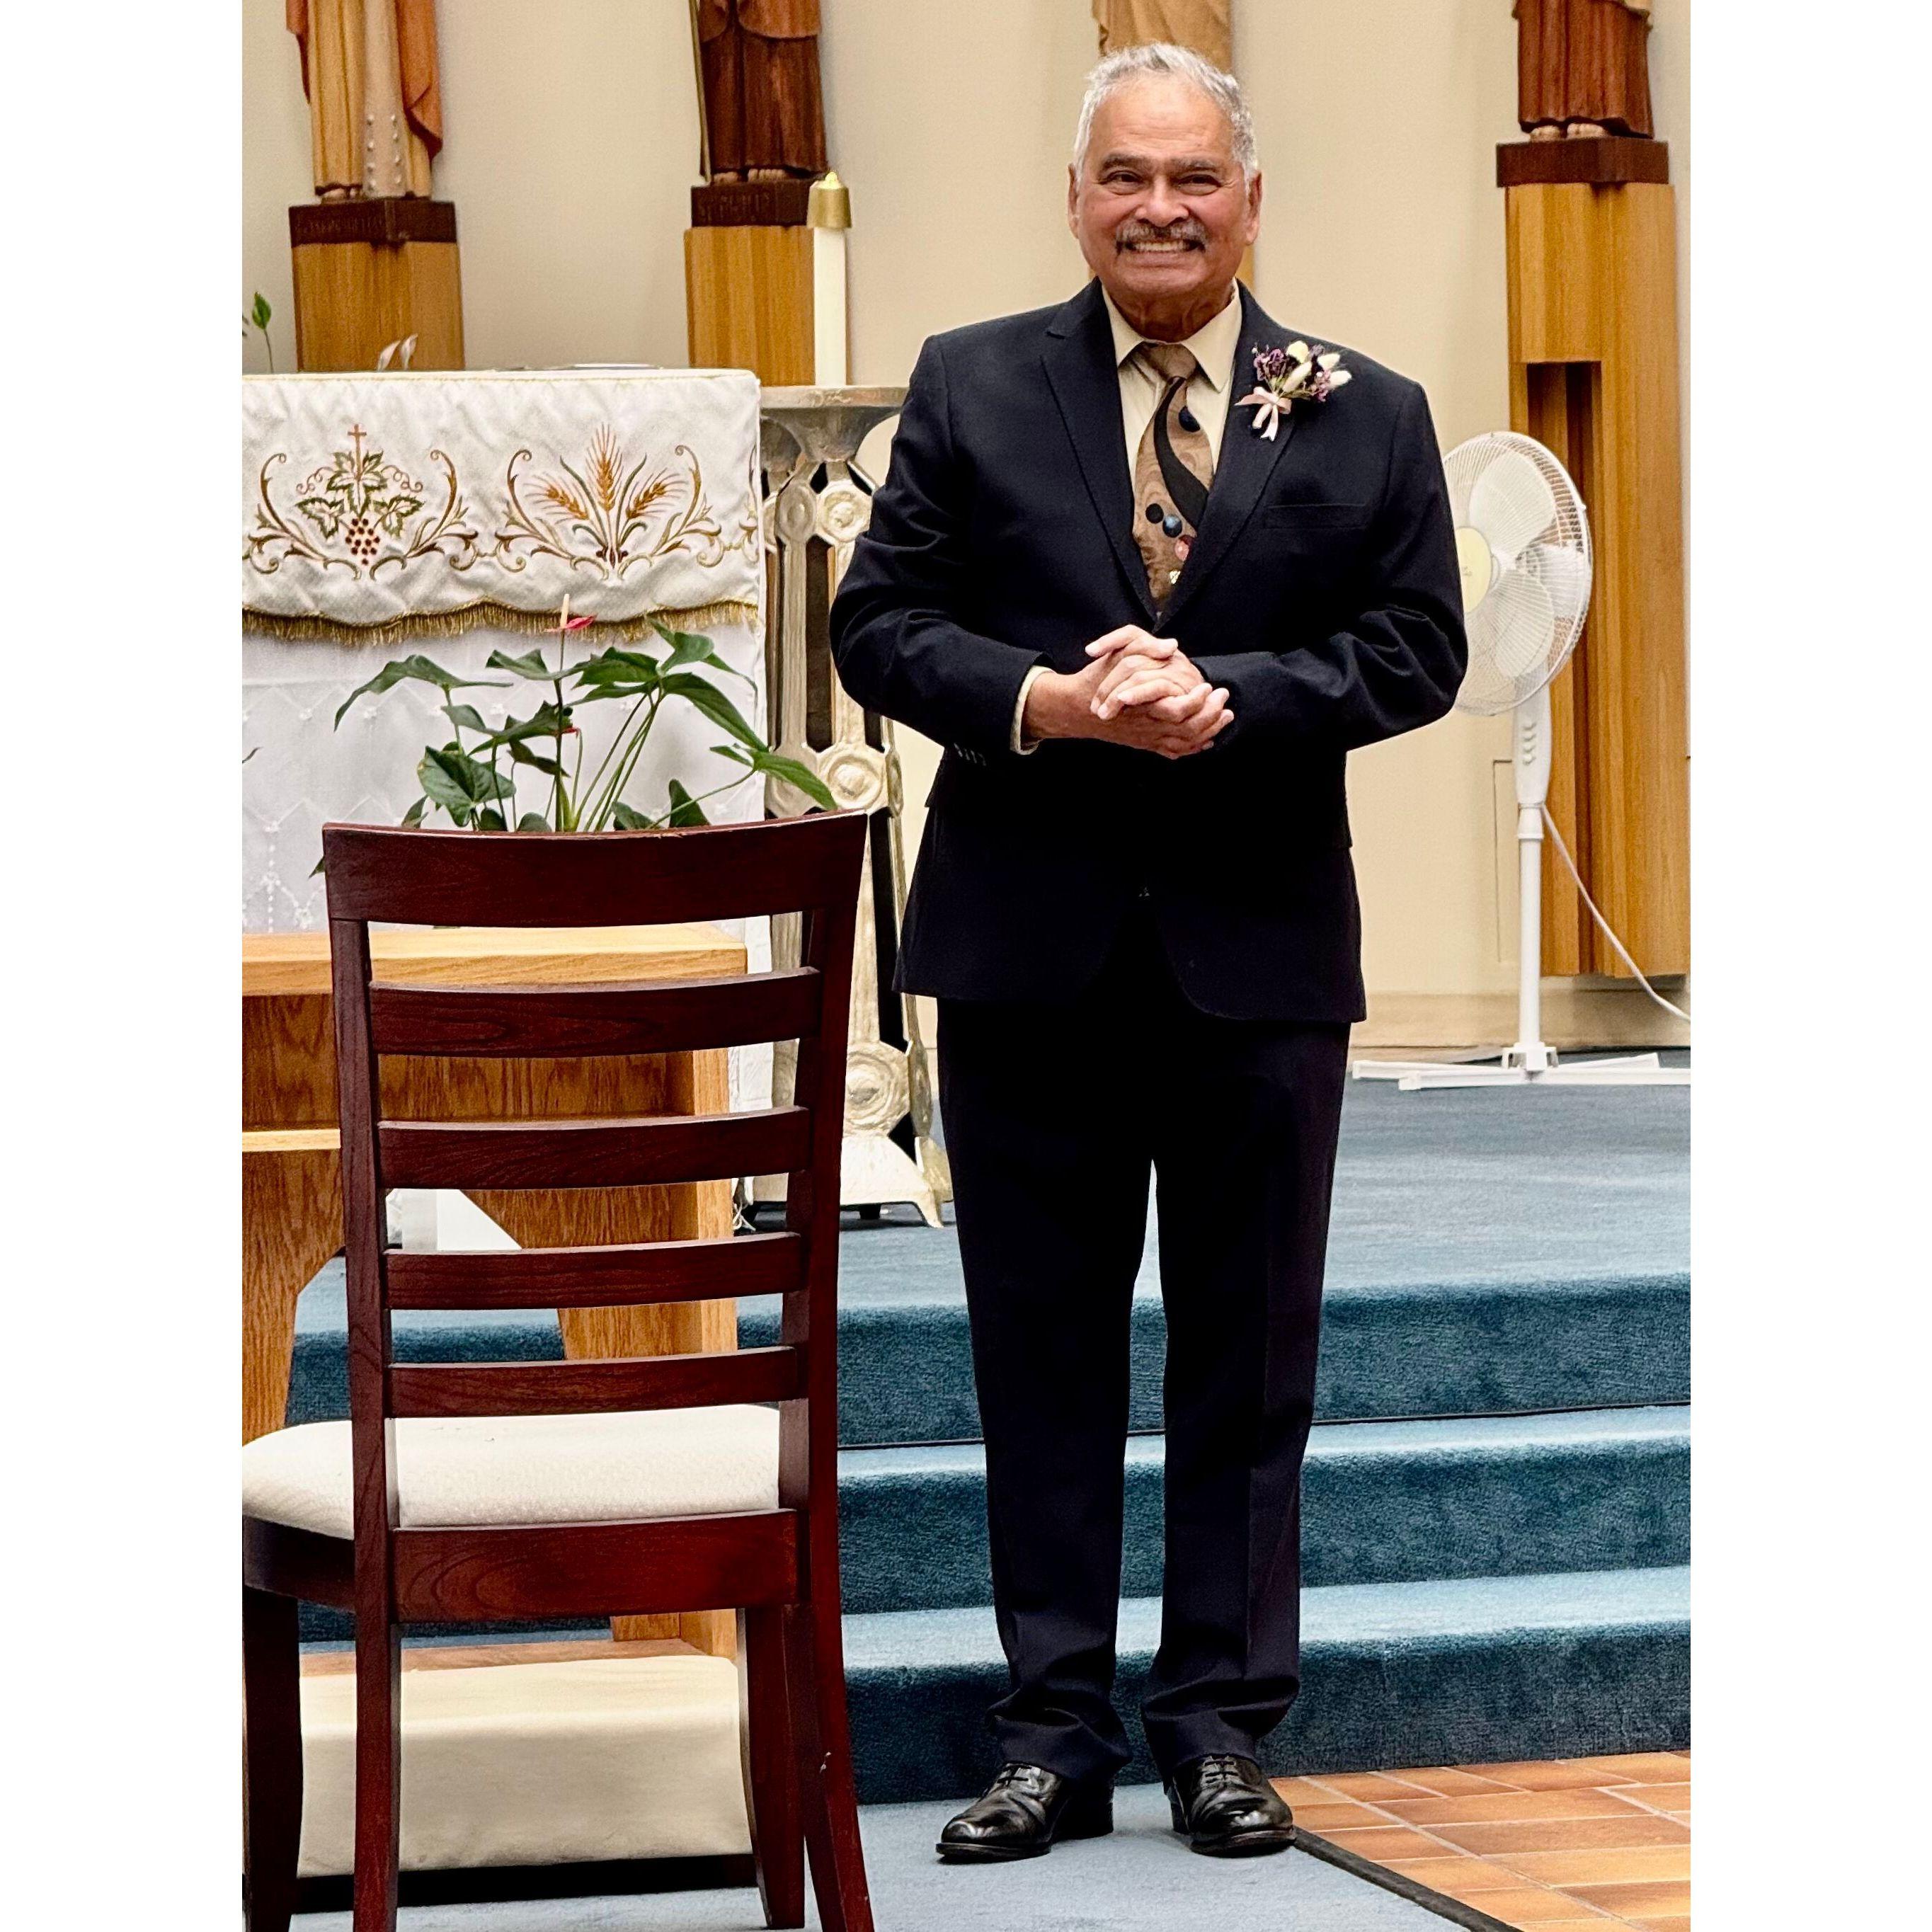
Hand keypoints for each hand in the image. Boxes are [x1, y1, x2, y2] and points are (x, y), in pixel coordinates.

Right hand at [1023, 644, 1230, 759]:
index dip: (1199, 702)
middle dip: (1212, 716)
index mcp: (1143, 705)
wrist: (1076, 708)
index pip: (1180, 710)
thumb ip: (1144, 647)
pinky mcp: (1146, 744)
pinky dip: (1193, 747)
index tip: (1208, 686)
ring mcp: (1147, 738)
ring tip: (1225, 716)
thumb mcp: (1117, 653)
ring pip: (1185, 744)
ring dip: (1209, 731)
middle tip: (1223, 697)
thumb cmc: (1098, 678)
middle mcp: (1147, 726)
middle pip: (1189, 731)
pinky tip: (1207, 738)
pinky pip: (1174, 752)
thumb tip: (1171, 646)